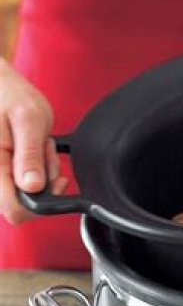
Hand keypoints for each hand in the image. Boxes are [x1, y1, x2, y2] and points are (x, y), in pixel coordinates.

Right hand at [0, 58, 68, 224]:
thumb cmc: (9, 94)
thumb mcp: (28, 120)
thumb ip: (29, 156)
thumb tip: (32, 186)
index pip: (15, 210)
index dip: (41, 203)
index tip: (55, 180)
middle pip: (23, 204)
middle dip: (43, 183)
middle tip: (45, 152)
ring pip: (25, 193)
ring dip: (40, 174)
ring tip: (39, 145)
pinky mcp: (1, 170)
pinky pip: (22, 182)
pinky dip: (36, 169)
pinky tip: (35, 149)